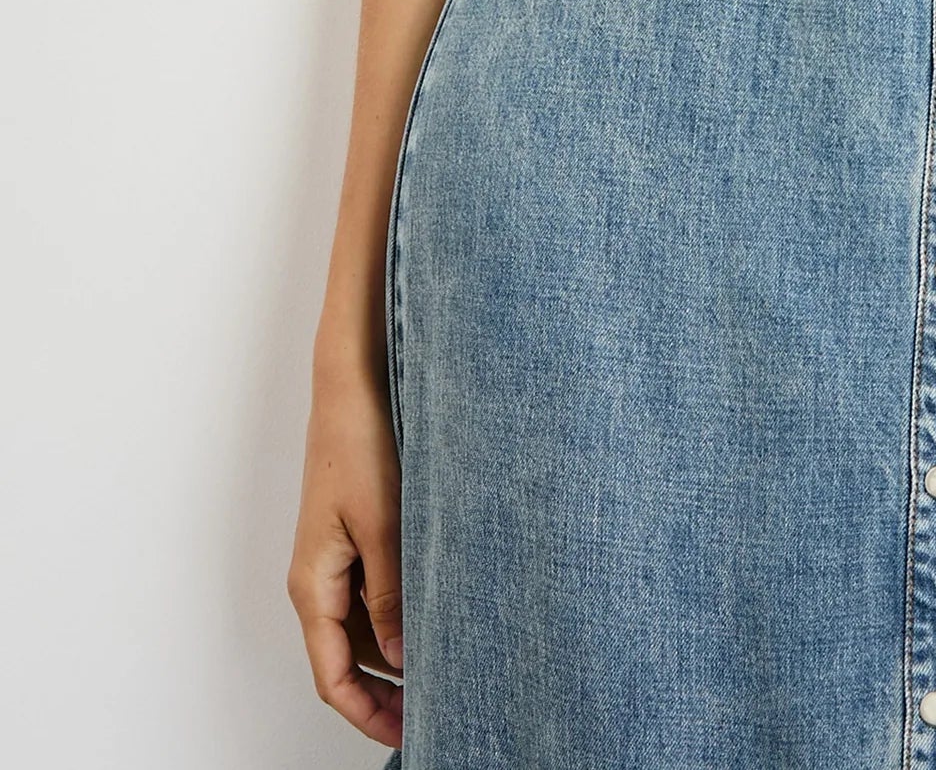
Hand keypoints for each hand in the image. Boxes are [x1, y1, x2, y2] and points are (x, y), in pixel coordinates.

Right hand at [288, 361, 404, 746]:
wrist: (350, 386)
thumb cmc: (359, 444)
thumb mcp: (383, 524)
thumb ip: (390, 594)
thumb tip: (400, 656)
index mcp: (313, 584)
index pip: (332, 675)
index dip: (366, 712)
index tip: (406, 732)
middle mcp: (316, 579)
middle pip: (344, 661)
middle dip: (382, 694)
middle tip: (431, 712)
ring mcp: (332, 559)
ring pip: (359, 631)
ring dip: (390, 658)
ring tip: (439, 671)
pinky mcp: (350, 537)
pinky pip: (367, 597)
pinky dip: (393, 620)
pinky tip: (428, 621)